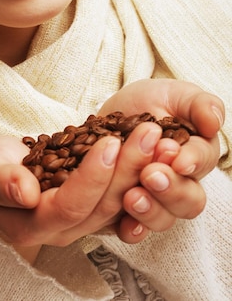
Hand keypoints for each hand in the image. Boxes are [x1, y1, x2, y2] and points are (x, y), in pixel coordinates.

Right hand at [0, 120, 164, 253]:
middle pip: (103, 205)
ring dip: (141, 167)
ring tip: (155, 134)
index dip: (92, 177)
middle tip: (149, 132)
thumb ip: (1, 182)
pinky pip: (124, 195)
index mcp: (32, 225)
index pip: (70, 206)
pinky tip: (154, 149)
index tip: (110, 143)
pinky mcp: (95, 208)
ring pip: (119, 201)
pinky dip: (140, 171)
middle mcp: (62, 230)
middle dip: (129, 167)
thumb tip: (25, 191)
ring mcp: (82, 221)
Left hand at [100, 79, 224, 242]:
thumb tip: (214, 121)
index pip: (202, 163)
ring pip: (164, 220)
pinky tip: (124, 222)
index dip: (191, 162)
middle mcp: (180, 183)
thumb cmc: (149, 102)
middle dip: (171, 189)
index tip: (177, 158)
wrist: (112, 113)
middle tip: (149, 174)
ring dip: (151, 210)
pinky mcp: (127, 212)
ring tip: (131, 196)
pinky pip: (135, 232)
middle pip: (189, 202)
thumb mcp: (173, 94)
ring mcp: (155, 200)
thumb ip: (199, 104)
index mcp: (195, 154)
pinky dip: (131, 229)